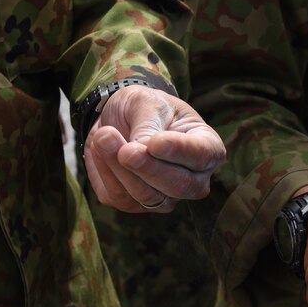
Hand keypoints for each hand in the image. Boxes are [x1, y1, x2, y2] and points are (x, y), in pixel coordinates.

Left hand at [83, 85, 225, 212]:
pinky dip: (106, 172)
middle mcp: (194, 179)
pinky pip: (122, 197)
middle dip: (149, 168)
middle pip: (180, 185)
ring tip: (103, 137)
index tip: (156, 143)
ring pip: (149, 195)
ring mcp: (168, 197)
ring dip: (121, 169)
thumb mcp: (147, 102)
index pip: (203, 155)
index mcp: (207, 147)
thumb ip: (148, 125)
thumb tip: (140, 150)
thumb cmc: (144, 108)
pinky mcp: (136, 204)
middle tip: (125, 150)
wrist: (118, 120)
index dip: (180, 151)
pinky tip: (100, 149)